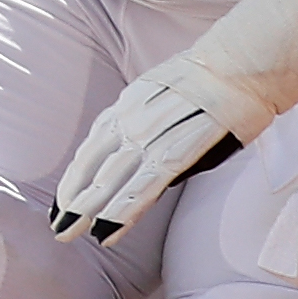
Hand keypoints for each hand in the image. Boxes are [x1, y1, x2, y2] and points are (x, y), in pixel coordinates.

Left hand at [50, 50, 273, 243]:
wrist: (239, 65)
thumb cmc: (210, 84)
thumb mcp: (163, 99)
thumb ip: (146, 129)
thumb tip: (139, 160)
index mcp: (125, 109)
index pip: (90, 151)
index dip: (74, 179)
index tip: (62, 202)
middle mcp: (129, 122)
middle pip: (91, 167)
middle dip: (72, 200)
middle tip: (58, 228)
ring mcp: (150, 137)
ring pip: (110, 180)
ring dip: (89, 210)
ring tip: (71, 234)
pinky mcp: (175, 151)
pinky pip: (141, 186)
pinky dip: (122, 211)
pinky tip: (107, 229)